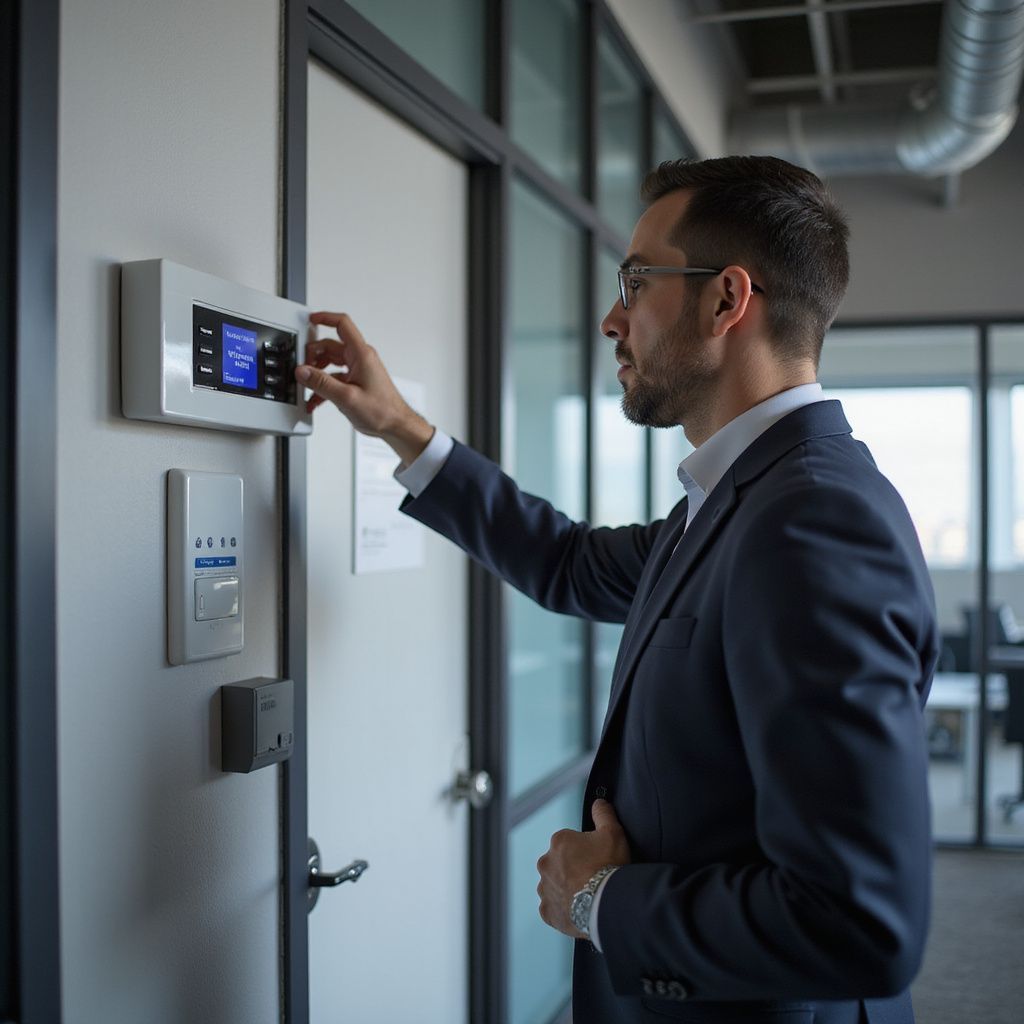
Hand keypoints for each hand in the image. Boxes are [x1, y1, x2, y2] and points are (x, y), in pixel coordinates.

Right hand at [295, 311, 433, 464]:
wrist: (396, 426)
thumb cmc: (383, 411)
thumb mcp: (346, 397)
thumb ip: (322, 383)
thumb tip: (303, 371)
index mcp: (361, 354)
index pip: (342, 324)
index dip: (324, 318)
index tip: (310, 319)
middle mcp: (360, 359)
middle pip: (330, 346)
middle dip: (313, 356)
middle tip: (303, 368)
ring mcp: (359, 370)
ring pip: (330, 363)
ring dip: (317, 374)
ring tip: (307, 386)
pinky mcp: (356, 382)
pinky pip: (335, 378)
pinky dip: (324, 387)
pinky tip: (315, 400)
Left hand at [536, 799, 630, 938]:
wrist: (607, 904)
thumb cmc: (609, 867)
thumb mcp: (613, 833)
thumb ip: (603, 814)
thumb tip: (599, 802)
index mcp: (559, 842)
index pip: (569, 843)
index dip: (585, 851)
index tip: (597, 860)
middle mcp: (546, 863)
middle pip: (559, 863)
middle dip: (572, 869)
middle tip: (592, 878)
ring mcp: (545, 889)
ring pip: (554, 885)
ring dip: (565, 888)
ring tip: (587, 895)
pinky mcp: (547, 912)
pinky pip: (552, 908)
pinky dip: (562, 909)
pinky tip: (578, 909)